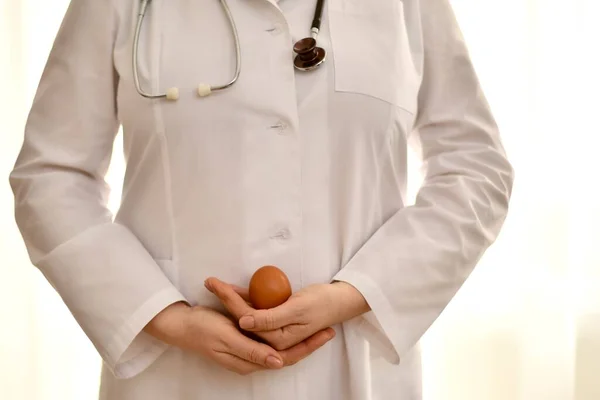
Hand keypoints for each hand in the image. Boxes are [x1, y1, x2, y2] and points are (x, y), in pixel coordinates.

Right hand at [144, 301, 335, 374]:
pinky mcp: (244, 339)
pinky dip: (283, 331)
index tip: (325, 334)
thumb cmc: (202, 329)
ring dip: (298, 338)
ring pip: (280, 345)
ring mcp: (248, 349)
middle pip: (287, 354)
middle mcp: (251, 359)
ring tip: (318, 327)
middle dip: (309, 343)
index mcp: (249, 361)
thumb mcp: (227, 338)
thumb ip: (252, 351)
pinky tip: (292, 322)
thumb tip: (278, 363)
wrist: (181, 324)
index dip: (307, 347)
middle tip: (329, 330)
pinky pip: (269, 337)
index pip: (287, 358)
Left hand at [204, 279, 369, 350]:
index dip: (228, 301)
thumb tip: (243, 321)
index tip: (215, 285)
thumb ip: (269, 318)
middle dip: (225, 299)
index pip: (246, 319)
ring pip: (248, 313)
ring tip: (216, 284)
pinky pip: (257, 309)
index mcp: (276, 341)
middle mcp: (273, 339)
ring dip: (233, 298)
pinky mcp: (277, 320)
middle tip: (209, 281)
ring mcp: (274, 330)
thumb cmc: (321, 303)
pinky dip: (247, 297)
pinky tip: (235, 288)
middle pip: (243, 318)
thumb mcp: (296, 309)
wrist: (340, 300)